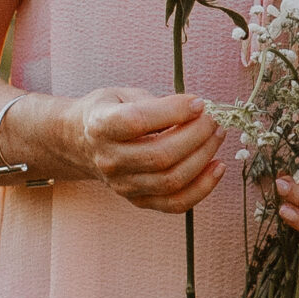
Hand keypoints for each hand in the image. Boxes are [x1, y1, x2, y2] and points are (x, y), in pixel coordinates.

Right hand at [69, 86, 224, 213]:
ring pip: (171, 180)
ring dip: (203, 158)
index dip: (173, 111)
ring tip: (216, 136)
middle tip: (212, 120)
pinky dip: (202, 188)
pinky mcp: (137, 200)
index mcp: (101, 125)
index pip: (138, 121)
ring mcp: (123, 184)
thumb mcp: (124, 94)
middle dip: (197, 135)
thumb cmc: (109, 112)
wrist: (81, 142)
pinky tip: (216, 168)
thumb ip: (157, 102)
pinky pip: (175, 203)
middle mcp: (109, 159)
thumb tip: (196, 110)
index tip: (197, 103)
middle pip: (161, 155)